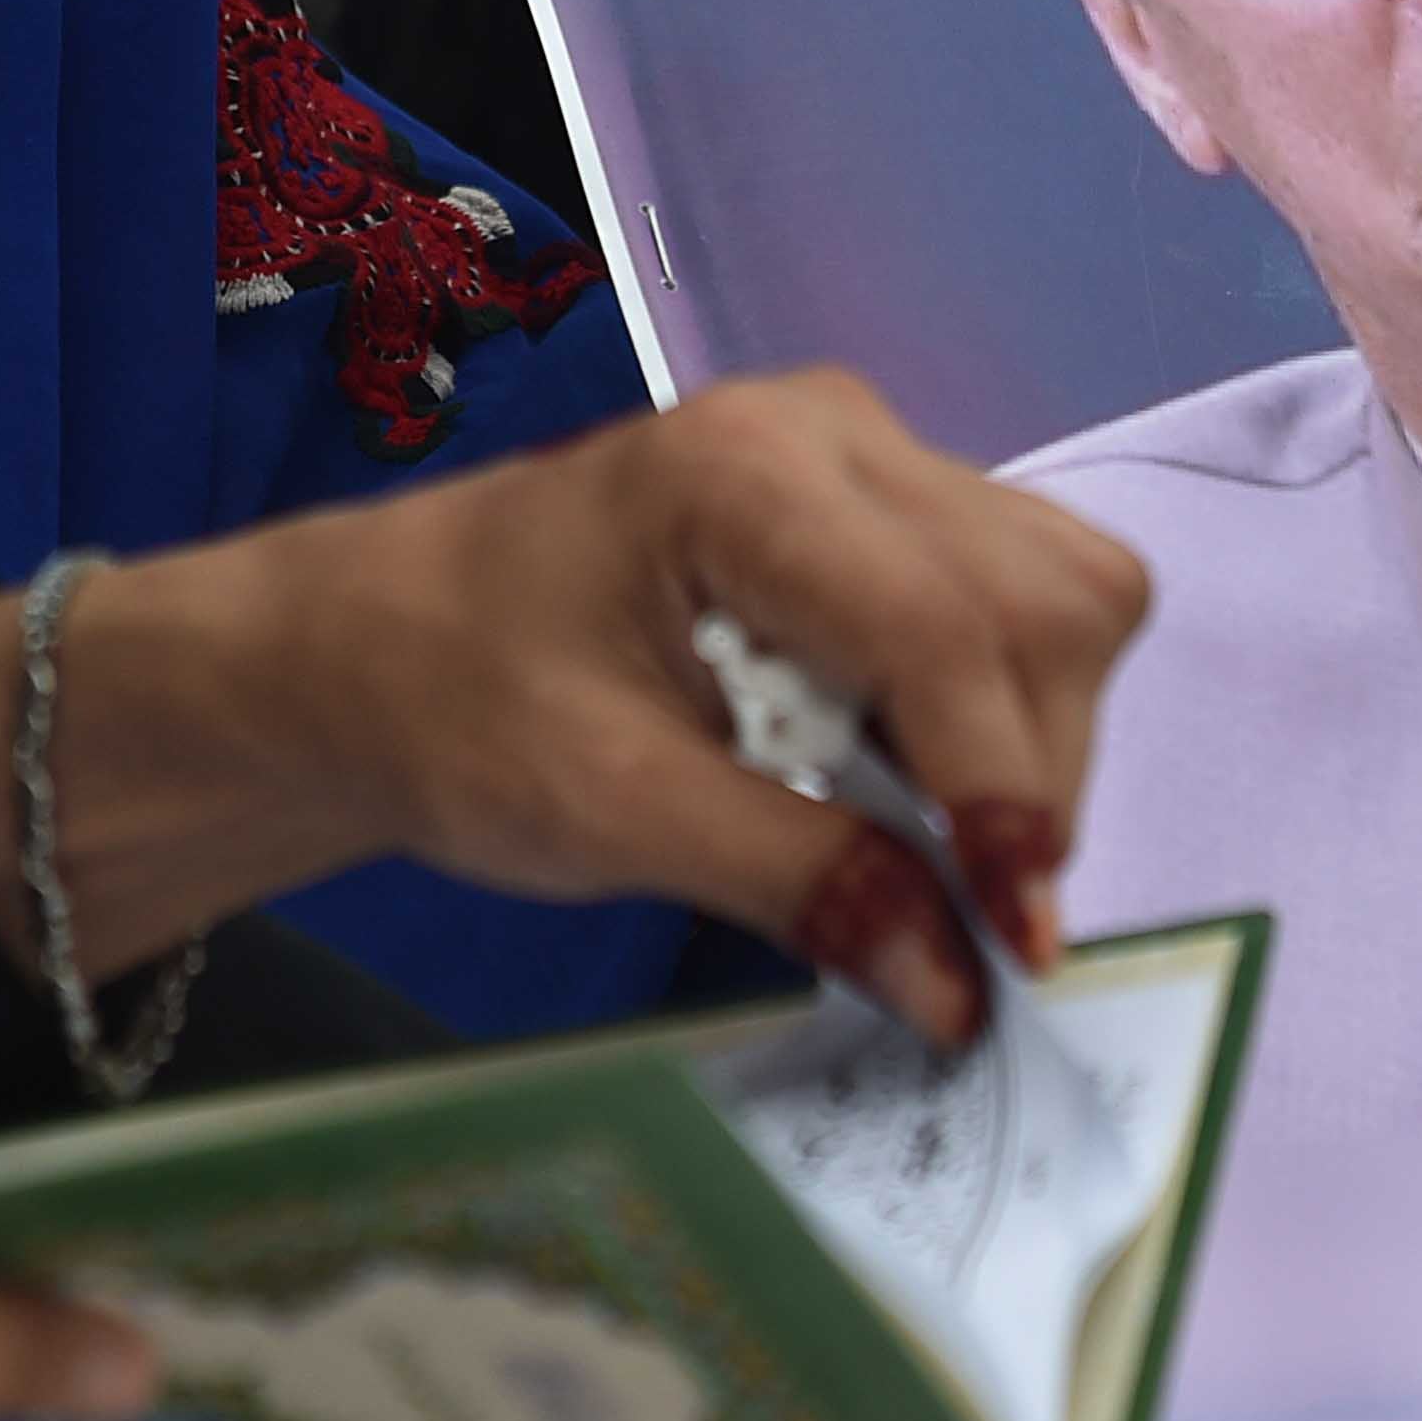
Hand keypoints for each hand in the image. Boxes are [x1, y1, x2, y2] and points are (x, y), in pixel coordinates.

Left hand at [0, 369, 1154, 1050]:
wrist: (360, 644)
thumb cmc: (448, 706)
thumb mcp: (611, 812)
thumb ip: (802, 884)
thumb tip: (964, 990)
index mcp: (746, 476)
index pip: (949, 633)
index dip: (1008, 798)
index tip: (1021, 950)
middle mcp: (831, 430)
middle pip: (1047, 601)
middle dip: (1033, 774)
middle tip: (978, 920)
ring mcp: (863, 451)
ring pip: (1060, 592)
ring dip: (1030, 741)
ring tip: (937, 846)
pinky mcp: (876, 498)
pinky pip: (1013, 596)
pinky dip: (997, 710)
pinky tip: (908, 781)